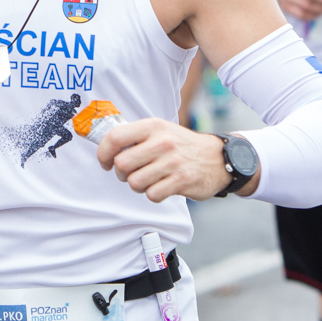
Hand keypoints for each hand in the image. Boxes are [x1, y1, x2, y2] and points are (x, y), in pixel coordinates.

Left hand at [95, 119, 251, 201]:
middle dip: (122, 174)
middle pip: (122, 164)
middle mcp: (162, 142)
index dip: (104, 153)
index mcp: (152, 126)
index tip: (106, 162)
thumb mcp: (160, 130)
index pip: (115, 138)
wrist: (217, 157)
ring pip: (135, 183)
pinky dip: (153, 194)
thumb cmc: (181, 145)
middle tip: (131, 173)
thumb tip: (104, 146)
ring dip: (138, 185)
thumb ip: (135, 136)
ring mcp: (173, 162)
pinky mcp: (182, 180)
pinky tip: (162, 186)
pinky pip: (152, 194)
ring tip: (149, 179)